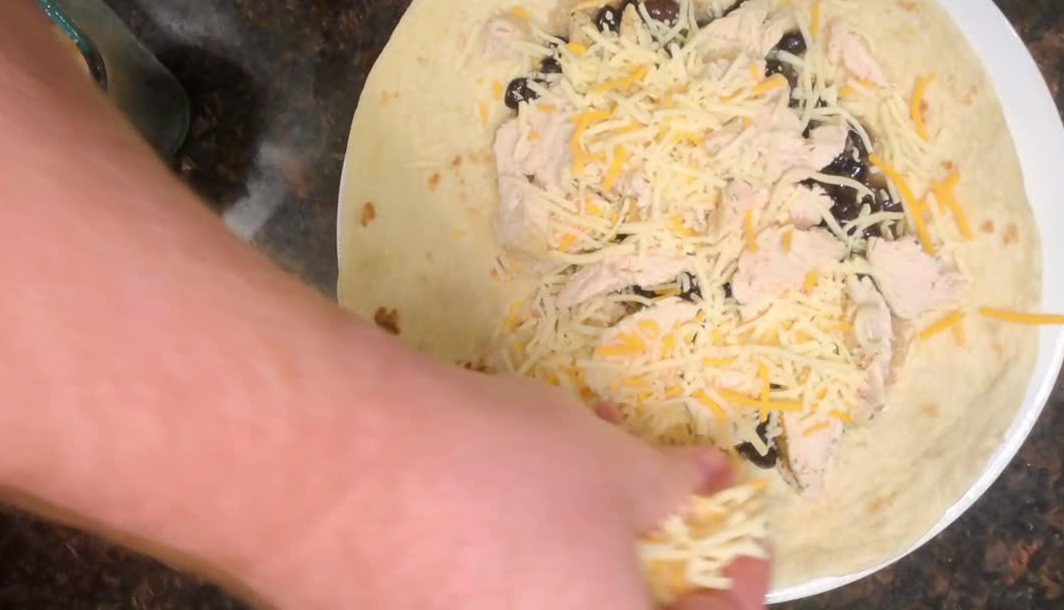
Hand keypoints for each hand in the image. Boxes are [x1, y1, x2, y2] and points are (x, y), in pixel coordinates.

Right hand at [242, 334, 768, 609]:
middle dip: (636, 555)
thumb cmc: (496, 472)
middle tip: (642, 497)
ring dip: (564, 546)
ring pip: (535, 596)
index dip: (735, 586)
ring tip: (561, 473)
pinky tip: (485, 489)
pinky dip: (499, 549)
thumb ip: (674, 487)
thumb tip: (711, 481)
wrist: (325, 466)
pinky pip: (467, 589)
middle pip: (605, 608)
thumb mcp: (610, 467)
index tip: (738, 537)